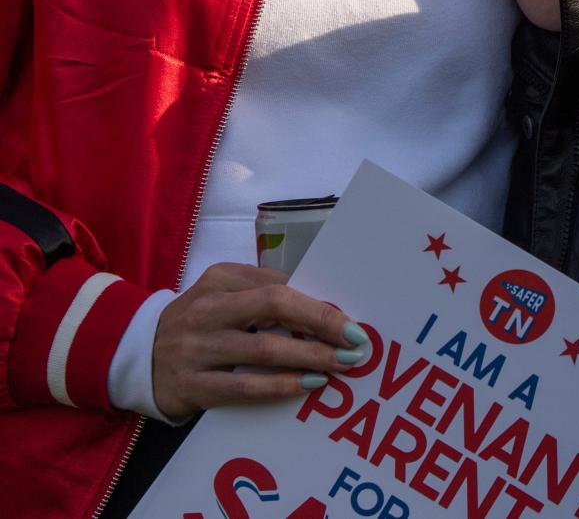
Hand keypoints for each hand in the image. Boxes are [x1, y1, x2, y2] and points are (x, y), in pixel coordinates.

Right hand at [152, 263, 366, 418]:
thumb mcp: (222, 292)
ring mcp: (198, 347)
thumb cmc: (198, 321)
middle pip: (273, 306)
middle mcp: (209, 308)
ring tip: (341, 364)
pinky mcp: (193, 385)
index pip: (277, 285)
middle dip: (320, 322)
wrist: (136, 355)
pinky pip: (245, 386)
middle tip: (355, 340)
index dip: (316, 302)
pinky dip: (281, 386)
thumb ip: (261, 291)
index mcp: (220, 278)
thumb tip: (319, 303)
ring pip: (264, 350)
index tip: (349, 318)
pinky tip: (309, 385)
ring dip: (310, 357)